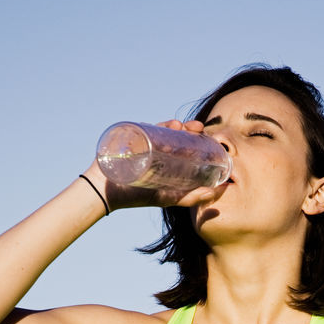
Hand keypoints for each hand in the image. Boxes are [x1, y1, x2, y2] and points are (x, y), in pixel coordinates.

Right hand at [83, 120, 227, 212]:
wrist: (106, 192)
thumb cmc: (135, 196)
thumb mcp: (168, 198)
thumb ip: (191, 198)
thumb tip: (217, 193)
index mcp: (165, 159)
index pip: (184, 146)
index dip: (197, 140)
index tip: (209, 139)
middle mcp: (156, 148)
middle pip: (176, 135)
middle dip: (189, 130)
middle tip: (200, 129)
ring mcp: (144, 141)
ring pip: (165, 129)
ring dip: (178, 125)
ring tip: (187, 126)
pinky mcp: (133, 136)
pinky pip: (149, 126)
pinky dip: (162, 125)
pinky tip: (173, 126)